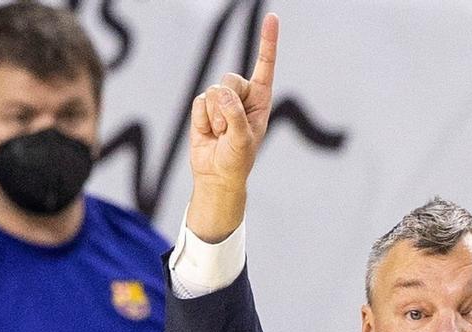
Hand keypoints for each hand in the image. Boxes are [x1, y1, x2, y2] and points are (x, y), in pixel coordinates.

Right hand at [186, 13, 278, 241]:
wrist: (217, 174)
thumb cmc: (238, 159)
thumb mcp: (243, 140)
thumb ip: (234, 115)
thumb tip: (219, 93)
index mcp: (261, 98)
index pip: (265, 65)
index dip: (268, 41)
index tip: (272, 17)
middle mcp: (242, 95)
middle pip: (230, 80)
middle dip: (227, 106)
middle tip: (229, 129)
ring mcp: (221, 100)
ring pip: (213, 92)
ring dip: (215, 118)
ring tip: (220, 134)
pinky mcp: (203, 106)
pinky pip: (198, 104)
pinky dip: (202, 121)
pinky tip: (208, 133)